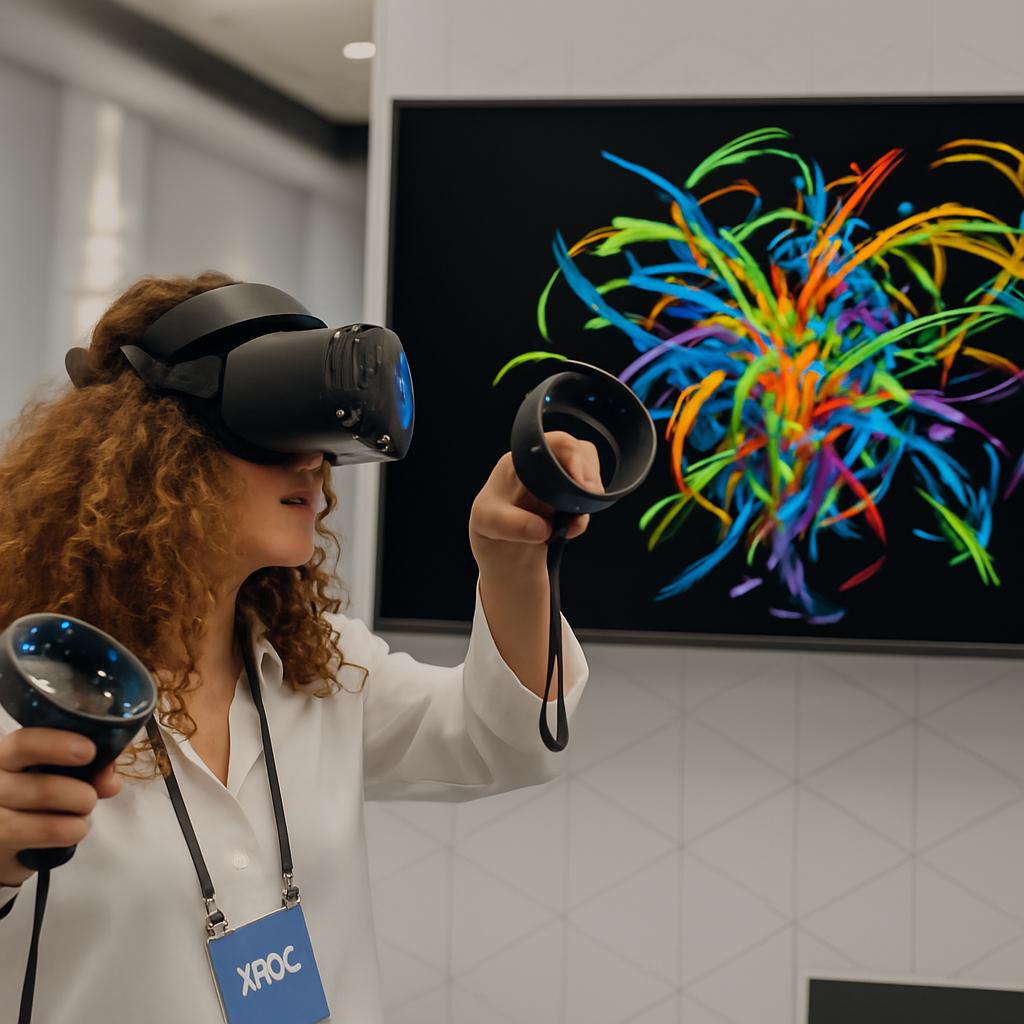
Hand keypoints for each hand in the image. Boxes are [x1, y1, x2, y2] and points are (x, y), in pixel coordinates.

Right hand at [0, 729, 121, 886]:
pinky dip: (67, 830)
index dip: (57, 744)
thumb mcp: (61, 778)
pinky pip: (40, 833)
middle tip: (90, 798)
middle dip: (78, 793)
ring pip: (41, 811)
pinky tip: (71, 831)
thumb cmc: (37, 802)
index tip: (90, 751)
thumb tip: (110, 780)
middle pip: (39, 784)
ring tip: (82, 814)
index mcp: (5, 756)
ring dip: (77, 812)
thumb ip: (89, 772)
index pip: (23, 742)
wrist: (9, 845)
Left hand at [469, 431, 602, 573]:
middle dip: (587, 476)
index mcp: (520, 461)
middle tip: (585, 500)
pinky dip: (585, 514)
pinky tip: (572, 529)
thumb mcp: (489, 524)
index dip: (573, 457)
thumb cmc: (488, 526)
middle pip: (578, 452)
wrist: (498, 550)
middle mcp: (540, 466)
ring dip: (589, 494)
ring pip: (587, 472)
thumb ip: (512, 524)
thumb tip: (541, 528)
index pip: (555, 443)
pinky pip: (587, 498)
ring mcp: (555, 481)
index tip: (580, 483)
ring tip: (575, 518)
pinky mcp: (565, 499)